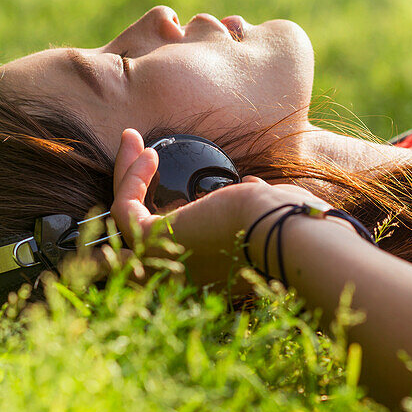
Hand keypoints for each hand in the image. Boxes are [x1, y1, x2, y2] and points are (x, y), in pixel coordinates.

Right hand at [110, 128, 334, 284]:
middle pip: (134, 237)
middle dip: (128, 191)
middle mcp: (180, 273)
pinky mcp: (154, 241)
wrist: (283, 232)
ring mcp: (163, 261)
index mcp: (210, 269)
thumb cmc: (287, 224)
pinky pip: (125, 209)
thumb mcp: (267, 212)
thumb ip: (254, 203)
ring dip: (124, 174)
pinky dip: (130, 178)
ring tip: (130, 139)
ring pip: (124, 219)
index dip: (165, 208)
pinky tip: (147, 153)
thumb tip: (253, 186)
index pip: (174, 245)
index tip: (170, 173)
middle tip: (133, 151)